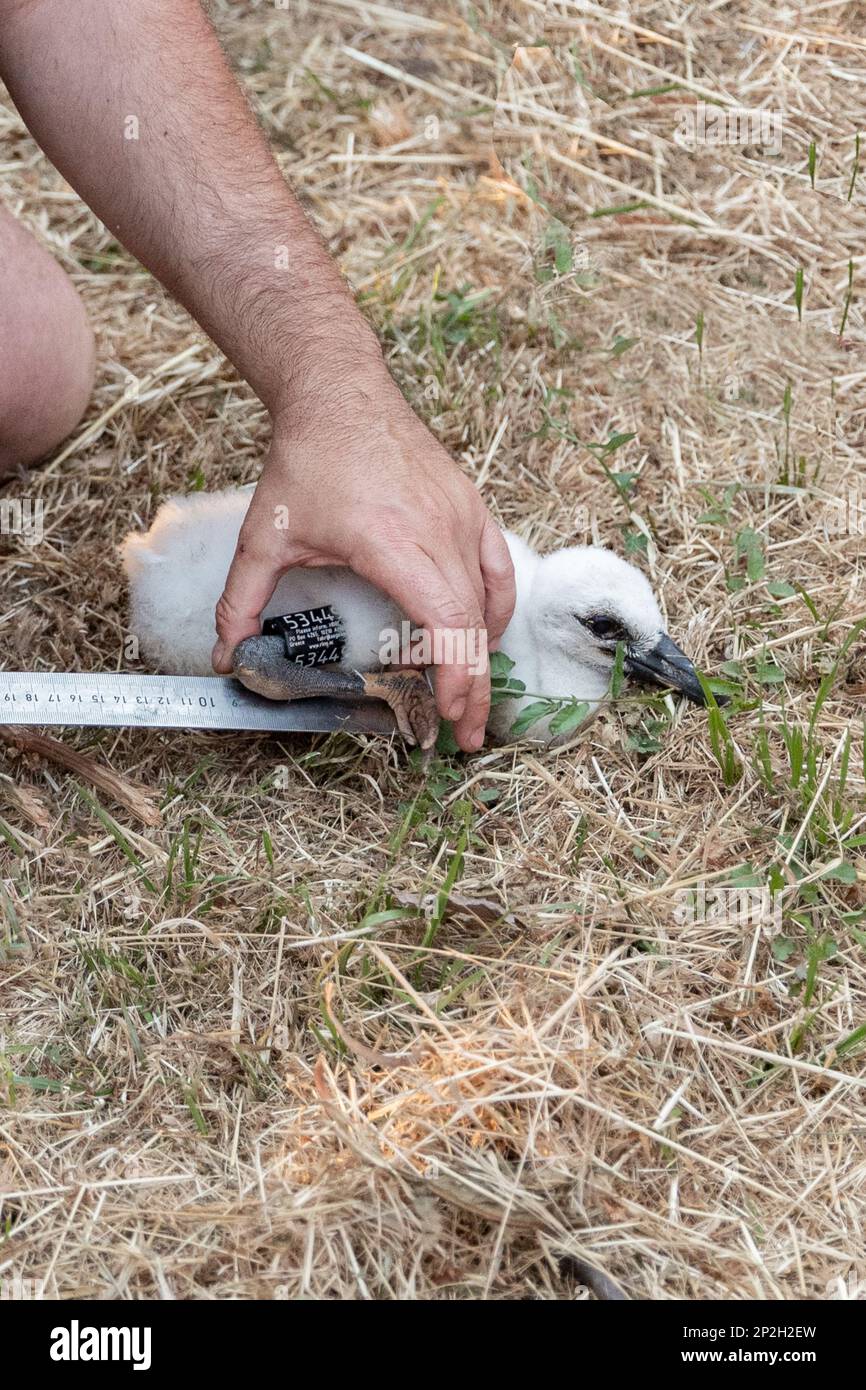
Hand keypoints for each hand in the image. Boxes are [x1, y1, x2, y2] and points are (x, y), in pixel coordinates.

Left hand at [211, 365, 514, 751]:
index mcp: (395, 544)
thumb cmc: (309, 457)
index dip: (455, 676)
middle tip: (463, 735)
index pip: (447, 624)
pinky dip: (493, 608)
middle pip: (474, 626)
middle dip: (472, 687)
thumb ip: (241, 602)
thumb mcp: (266, 536)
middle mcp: (438, 532)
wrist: (339, 392)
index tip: (447, 716)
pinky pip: (497, 568)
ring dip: (484, 653)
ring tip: (470, 696)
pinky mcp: (469, 506)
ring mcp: (461, 517)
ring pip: (490, 601)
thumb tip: (227, 655)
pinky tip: (481, 634)